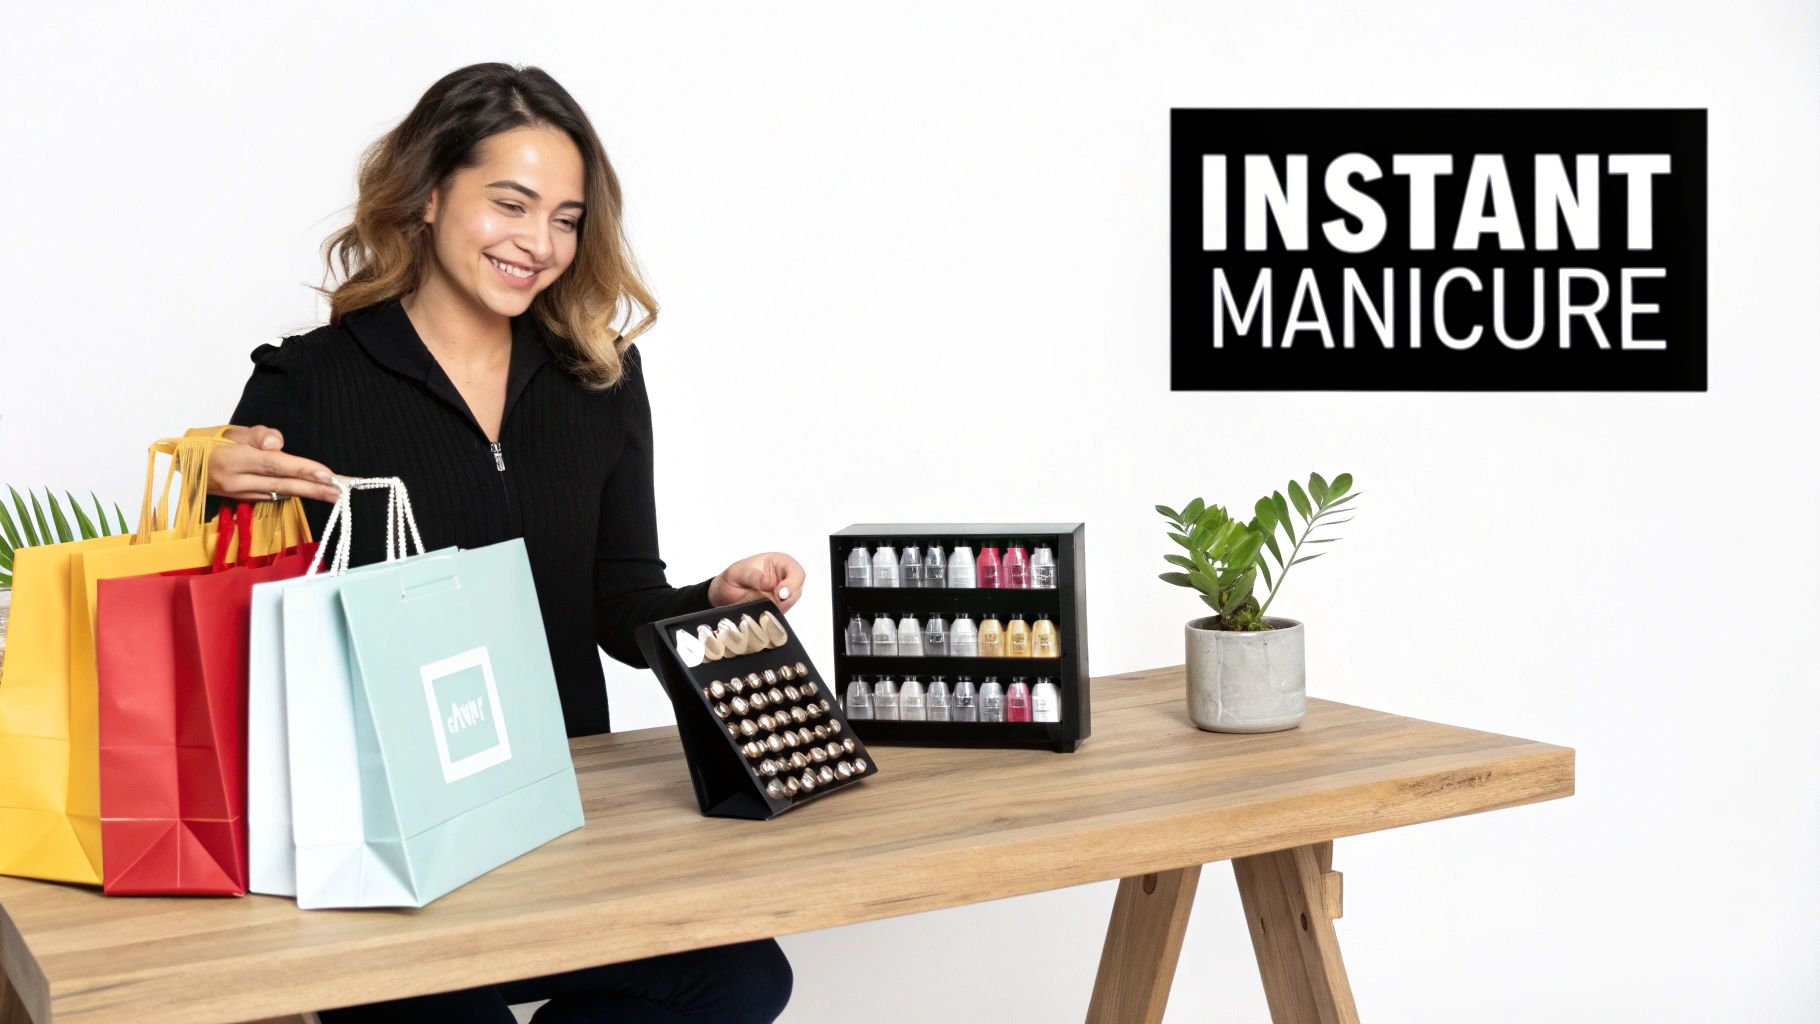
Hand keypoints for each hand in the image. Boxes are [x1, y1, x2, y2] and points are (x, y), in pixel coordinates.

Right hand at [208, 425, 342, 503]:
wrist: (180, 462)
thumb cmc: (208, 441)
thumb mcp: (230, 429)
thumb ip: (258, 434)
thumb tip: (278, 444)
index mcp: (233, 460)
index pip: (276, 465)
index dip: (303, 470)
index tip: (328, 474)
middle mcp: (236, 482)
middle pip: (283, 486)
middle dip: (315, 489)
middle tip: (343, 491)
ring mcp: (238, 495)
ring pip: (279, 494)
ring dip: (308, 494)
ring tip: (335, 494)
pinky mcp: (240, 501)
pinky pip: (271, 496)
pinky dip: (292, 494)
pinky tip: (311, 493)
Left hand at [709, 552, 804, 612]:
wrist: (724, 593)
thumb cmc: (734, 577)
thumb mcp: (738, 572)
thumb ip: (754, 576)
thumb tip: (769, 582)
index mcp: (780, 563)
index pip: (796, 572)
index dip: (792, 584)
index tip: (780, 593)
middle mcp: (785, 580)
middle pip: (796, 592)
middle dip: (785, 600)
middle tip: (770, 603)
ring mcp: (782, 598)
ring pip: (788, 607)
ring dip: (775, 609)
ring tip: (757, 606)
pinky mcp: (776, 611)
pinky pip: (778, 617)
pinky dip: (770, 618)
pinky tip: (758, 614)